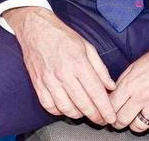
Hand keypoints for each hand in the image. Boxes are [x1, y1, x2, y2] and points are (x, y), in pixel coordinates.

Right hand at [3, 7, 117, 125]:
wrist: (36, 29)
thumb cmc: (63, 36)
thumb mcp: (87, 47)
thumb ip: (100, 69)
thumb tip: (110, 86)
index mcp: (79, 63)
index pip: (96, 92)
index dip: (105, 109)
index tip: (111, 117)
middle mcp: (64, 74)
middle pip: (83, 104)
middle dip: (95, 116)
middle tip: (102, 120)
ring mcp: (49, 80)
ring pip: (66, 108)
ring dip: (79, 115)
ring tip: (85, 113)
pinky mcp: (38, 84)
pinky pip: (49, 106)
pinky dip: (59, 112)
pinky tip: (67, 109)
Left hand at [109, 32, 148, 132]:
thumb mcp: (135, 66)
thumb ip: (123, 82)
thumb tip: (113, 95)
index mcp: (130, 83)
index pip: (111, 106)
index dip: (107, 112)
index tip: (108, 114)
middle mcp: (142, 95)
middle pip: (122, 120)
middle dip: (118, 122)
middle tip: (120, 121)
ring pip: (139, 127)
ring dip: (135, 125)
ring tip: (136, 120)